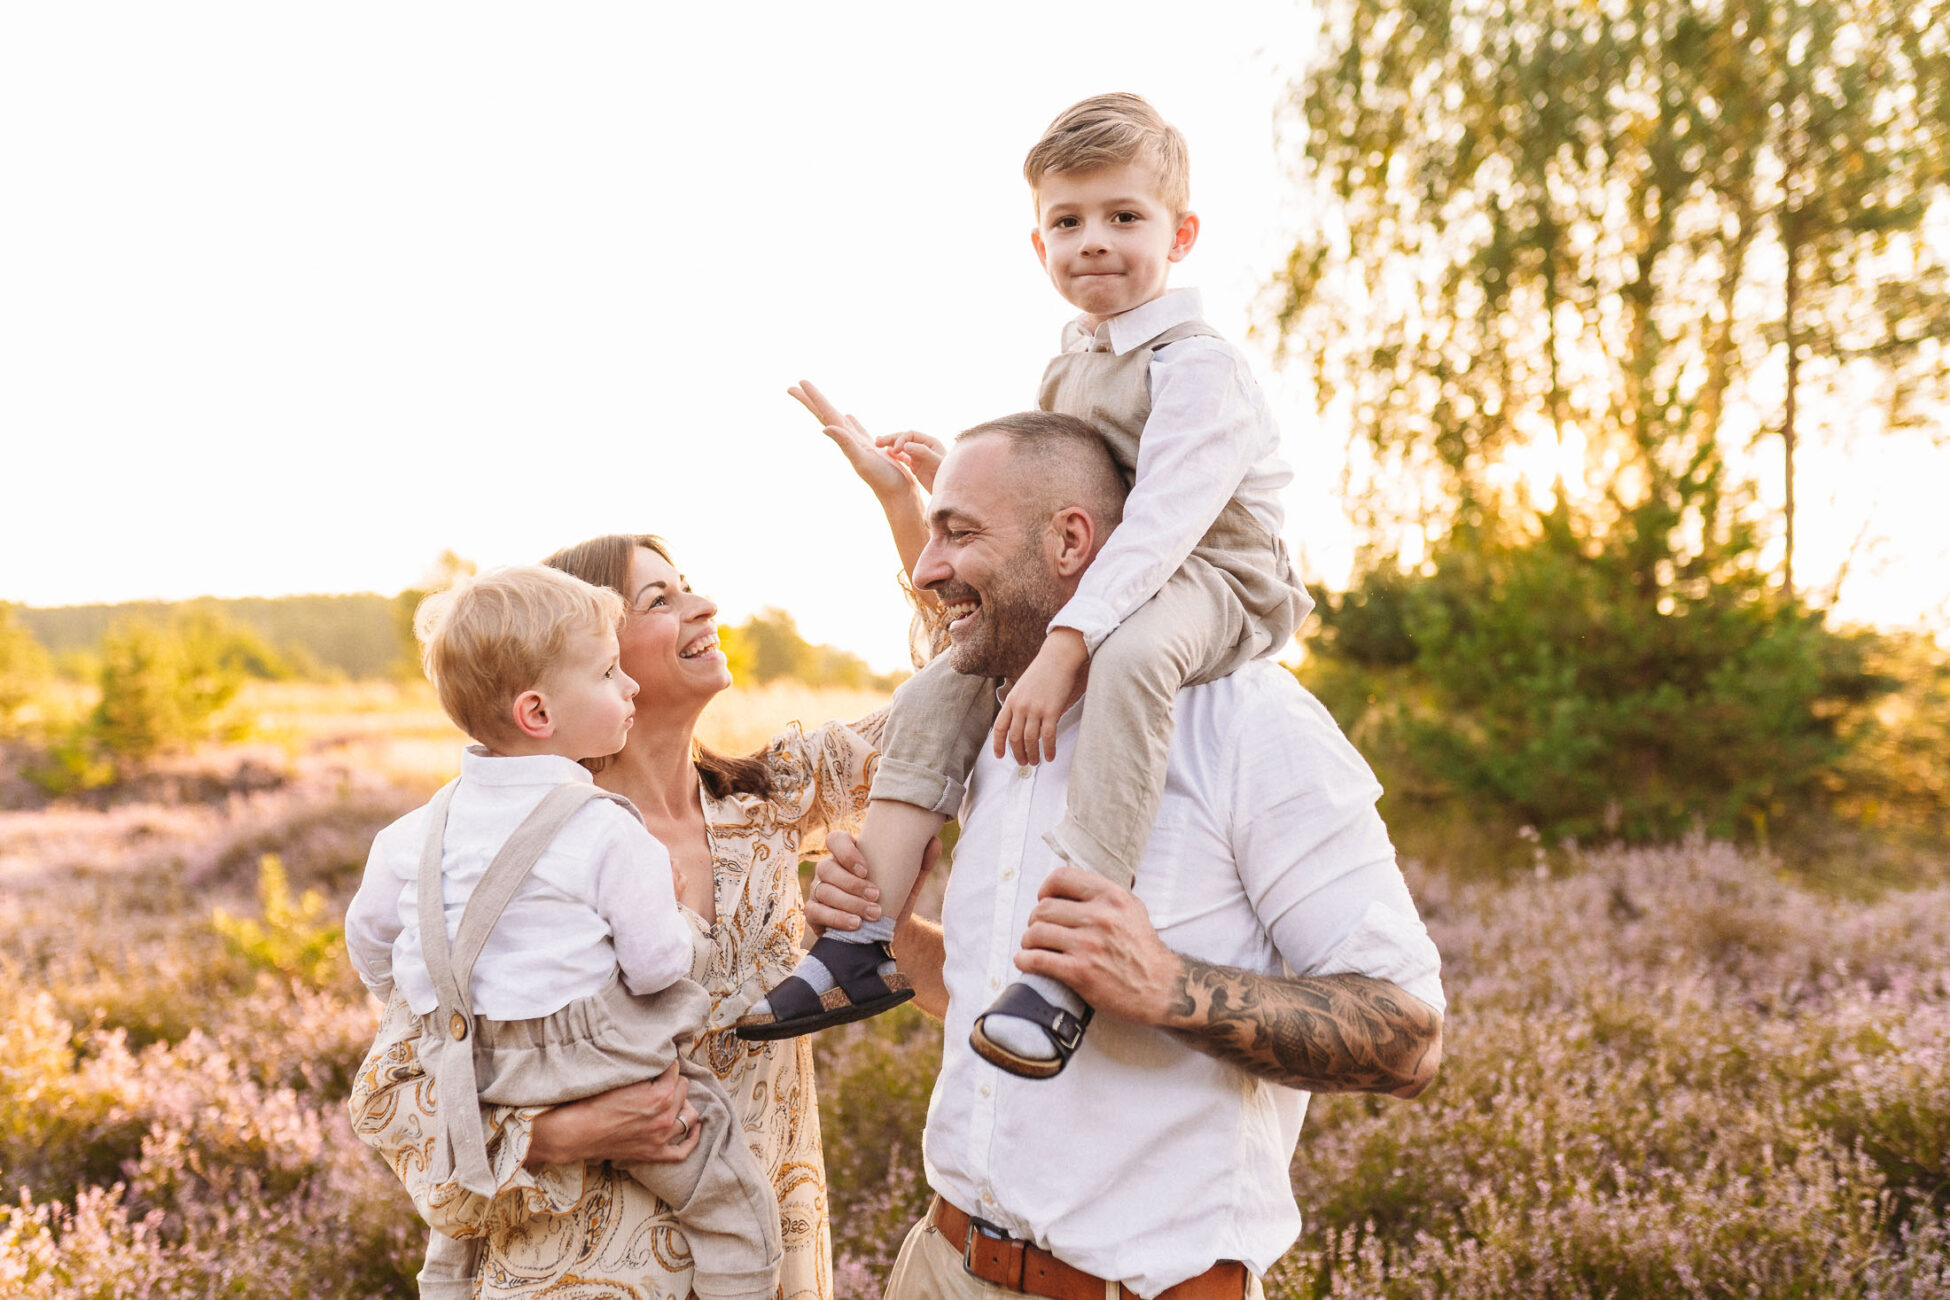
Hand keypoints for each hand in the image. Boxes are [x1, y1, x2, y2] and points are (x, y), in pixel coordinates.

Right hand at [524, 1062, 699, 1167]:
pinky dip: (692, 1138)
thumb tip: (657, 1061)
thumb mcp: (623, 1078)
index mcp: (659, 1096)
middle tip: (661, 1078)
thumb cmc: (593, 1102)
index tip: (659, 1062)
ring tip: (674, 1097)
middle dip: (674, 1082)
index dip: (665, 1064)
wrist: (575, 1132)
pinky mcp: (654, 1154)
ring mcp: (661, 1138)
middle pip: (684, 1090)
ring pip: (689, 1116)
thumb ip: (645, 1071)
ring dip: (683, 1104)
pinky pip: (683, 1150)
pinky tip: (695, 1127)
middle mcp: (665, 1117)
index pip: (675, 1070)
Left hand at [789, 380, 919, 501]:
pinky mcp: (870, 448)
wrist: (898, 497)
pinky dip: (851, 421)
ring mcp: (859, 443)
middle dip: (812, 400)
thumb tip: (824, 428)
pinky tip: (848, 416)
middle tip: (796, 385)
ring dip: (828, 408)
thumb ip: (844, 443)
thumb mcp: (862, 460)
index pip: (825, 413)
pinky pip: (856, 429)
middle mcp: (849, 440)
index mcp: (846, 439)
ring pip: (840, 420)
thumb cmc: (883, 480)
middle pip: (826, 414)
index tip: (797, 383)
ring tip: (818, 399)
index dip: (812, 398)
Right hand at [804, 831, 938, 934]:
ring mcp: (818, 891)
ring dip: (849, 903)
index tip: (867, 869)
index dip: (846, 851)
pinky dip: (836, 918)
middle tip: (876, 896)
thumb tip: (935, 842)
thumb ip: (920, 864)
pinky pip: (815, 911)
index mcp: (848, 857)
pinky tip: (855, 924)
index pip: (835, 839)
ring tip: (873, 914)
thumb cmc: (890, 903)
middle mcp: (829, 870)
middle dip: (852, 883)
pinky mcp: (814, 913)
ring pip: (823, 890)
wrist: (880, 936)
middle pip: (826, 867)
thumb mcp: (907, 885)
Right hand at [877, 429, 944, 491]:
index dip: (900, 439)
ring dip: (890, 445)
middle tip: (877, 441)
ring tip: (877, 444)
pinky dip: (894, 455)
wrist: (950, 492)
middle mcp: (924, 447)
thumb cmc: (947, 476)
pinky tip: (886, 454)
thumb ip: (923, 453)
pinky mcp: (916, 466)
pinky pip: (903, 458)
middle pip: (904, 439)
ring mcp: (919, 456)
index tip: (894, 450)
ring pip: (902, 447)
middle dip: (891, 439)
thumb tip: (905, 445)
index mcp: (930, 442)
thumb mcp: (936, 463)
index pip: (910, 435)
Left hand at [992, 629, 1088, 762]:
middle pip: (1014, 737)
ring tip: (1035, 762)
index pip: (1000, 727)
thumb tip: (1020, 723)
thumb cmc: (1043, 671)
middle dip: (1018, 753)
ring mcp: (1035, 709)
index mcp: (1011, 700)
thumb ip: (1019, 704)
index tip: (999, 756)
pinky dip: (1048, 749)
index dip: (998, 744)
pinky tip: (1050, 756)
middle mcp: (1020, 706)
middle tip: (1023, 763)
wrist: (1058, 657)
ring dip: (1032, 754)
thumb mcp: (1023, 686)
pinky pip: (1048, 736)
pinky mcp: (1051, 711)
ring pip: (1030, 740)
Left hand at [1014, 866, 1183, 1026]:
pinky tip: (1027, 961)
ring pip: (1036, 933)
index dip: (1046, 889)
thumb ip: (1102, 894)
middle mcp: (1100, 917)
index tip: (1045, 900)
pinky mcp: (1080, 972)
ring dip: (1028, 941)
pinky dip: (1024, 960)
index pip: (1061, 878)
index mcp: (1112, 896)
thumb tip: (1067, 885)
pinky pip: (1036, 960)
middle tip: (1039, 930)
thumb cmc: (1143, 949)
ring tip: (1033, 947)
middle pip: (1043, 908)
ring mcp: (1089, 945)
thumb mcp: (1132, 908)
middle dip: (1035, 920)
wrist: (1161, 988)